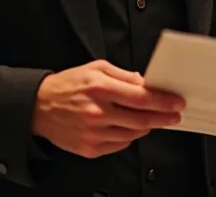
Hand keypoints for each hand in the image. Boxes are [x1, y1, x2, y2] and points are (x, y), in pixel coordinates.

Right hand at [30, 60, 183, 158]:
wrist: (39, 107)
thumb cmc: (68, 85)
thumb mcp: (96, 68)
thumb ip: (124, 75)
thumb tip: (146, 83)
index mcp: (100, 88)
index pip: (141, 98)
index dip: (163, 102)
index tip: (176, 103)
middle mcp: (97, 112)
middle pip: (142, 120)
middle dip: (163, 117)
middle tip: (174, 115)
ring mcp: (93, 133)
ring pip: (134, 134)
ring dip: (147, 126)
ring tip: (150, 119)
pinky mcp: (90, 148)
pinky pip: (120, 145)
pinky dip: (129, 136)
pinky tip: (128, 127)